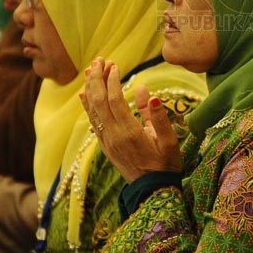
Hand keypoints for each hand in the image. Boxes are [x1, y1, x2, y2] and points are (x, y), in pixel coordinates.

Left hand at [81, 57, 181, 182]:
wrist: (152, 192)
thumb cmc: (166, 164)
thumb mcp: (169, 141)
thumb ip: (158, 116)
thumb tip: (146, 91)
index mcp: (130, 133)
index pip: (115, 101)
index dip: (112, 81)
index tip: (114, 65)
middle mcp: (114, 136)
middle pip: (99, 102)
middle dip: (97, 79)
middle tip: (99, 59)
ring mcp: (107, 142)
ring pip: (93, 110)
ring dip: (90, 88)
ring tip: (90, 69)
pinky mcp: (105, 146)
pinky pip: (92, 122)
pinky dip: (87, 106)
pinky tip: (84, 94)